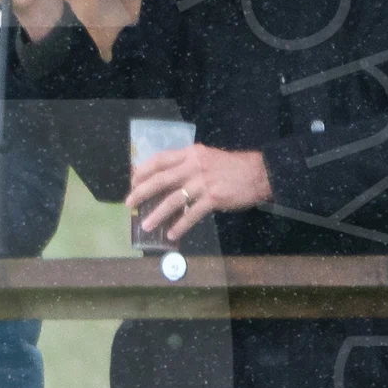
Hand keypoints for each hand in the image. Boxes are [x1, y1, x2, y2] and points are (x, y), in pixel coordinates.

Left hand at [128, 143, 272, 242]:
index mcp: (191, 153)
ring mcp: (203, 183)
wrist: (259, 173)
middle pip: (160, 179)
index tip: (132, 181)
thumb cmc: (231, 167)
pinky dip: (180, 226)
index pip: (159, 159)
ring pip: (172, 200)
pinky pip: (191, 214)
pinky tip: (172, 234)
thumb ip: (186, 165)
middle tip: (129, 204)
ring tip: (146, 225)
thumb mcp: (206, 158)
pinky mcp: (213, 198)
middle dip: (141, 192)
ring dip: (156, 214)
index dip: (143, 171)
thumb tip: (164, 181)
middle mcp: (194, 166)